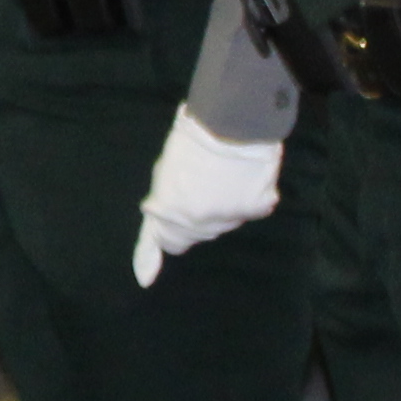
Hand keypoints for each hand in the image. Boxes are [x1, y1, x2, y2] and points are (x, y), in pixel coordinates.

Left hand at [130, 107, 277, 280]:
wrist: (230, 122)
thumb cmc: (193, 137)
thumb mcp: (166, 168)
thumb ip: (165, 196)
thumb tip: (162, 211)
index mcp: (169, 209)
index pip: (159, 241)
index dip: (153, 253)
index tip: (145, 278)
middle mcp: (197, 221)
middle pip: (192, 234)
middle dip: (191, 221)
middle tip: (198, 192)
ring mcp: (228, 217)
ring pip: (222, 223)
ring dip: (220, 209)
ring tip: (222, 178)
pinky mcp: (255, 208)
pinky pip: (251, 209)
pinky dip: (250, 198)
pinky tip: (246, 177)